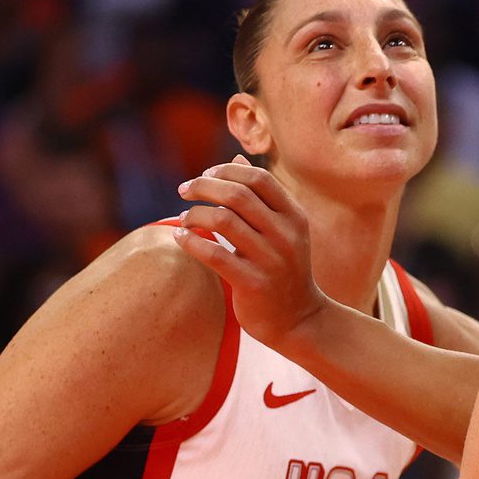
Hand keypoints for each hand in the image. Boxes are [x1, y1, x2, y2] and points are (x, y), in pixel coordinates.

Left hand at [173, 160, 328, 347]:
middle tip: (184, 190)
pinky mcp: (254, 284)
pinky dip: (191, 242)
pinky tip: (180, 238)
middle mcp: (286, 235)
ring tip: (183, 219)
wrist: (298, 319)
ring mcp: (271, 260)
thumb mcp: (282, 230)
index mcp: (294, 216)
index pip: (258, 178)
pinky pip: (214, 254)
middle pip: (237, 194)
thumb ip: (261, 196)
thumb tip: (237, 159)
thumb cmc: (284, 269)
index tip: (205, 174)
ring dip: (194, 214)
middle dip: (204, 186)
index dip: (226, 170)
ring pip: (223, 220)